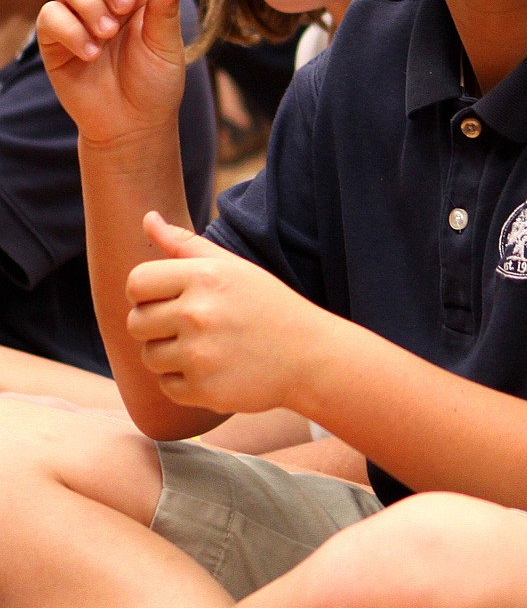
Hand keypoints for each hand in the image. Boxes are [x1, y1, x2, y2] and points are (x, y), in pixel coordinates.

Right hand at [36, 0, 191, 144]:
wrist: (132, 126)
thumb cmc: (155, 84)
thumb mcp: (167, 46)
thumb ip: (167, 10)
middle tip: (125, 7)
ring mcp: (77, 14)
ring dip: (88, 2)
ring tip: (108, 34)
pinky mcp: (55, 38)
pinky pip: (51, 15)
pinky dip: (72, 30)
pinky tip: (91, 54)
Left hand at [126, 212, 327, 414]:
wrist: (310, 356)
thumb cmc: (268, 306)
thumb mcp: (232, 267)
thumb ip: (185, 245)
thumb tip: (147, 217)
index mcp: (204, 276)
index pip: (136, 282)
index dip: (146, 293)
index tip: (168, 299)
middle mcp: (197, 313)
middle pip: (136, 322)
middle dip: (156, 326)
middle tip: (191, 326)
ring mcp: (200, 354)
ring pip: (149, 356)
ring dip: (170, 356)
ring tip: (207, 348)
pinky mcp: (204, 389)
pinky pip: (166, 386)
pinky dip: (185, 382)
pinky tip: (214, 370)